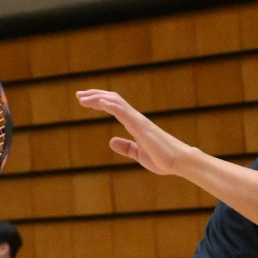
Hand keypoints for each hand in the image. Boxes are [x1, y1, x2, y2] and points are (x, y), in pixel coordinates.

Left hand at [77, 88, 191, 175]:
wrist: (178, 162)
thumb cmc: (162, 159)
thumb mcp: (138, 154)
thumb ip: (126, 147)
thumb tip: (111, 141)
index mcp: (134, 124)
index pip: (114, 106)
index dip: (98, 101)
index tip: (84, 101)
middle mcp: (135, 118)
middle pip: (113, 99)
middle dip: (94, 95)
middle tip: (78, 95)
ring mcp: (138, 120)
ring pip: (116, 102)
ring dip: (98, 98)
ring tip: (83, 98)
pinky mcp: (141, 126)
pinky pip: (124, 112)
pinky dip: (111, 105)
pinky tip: (100, 103)